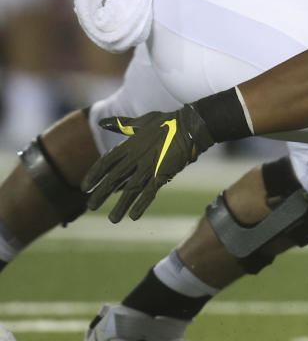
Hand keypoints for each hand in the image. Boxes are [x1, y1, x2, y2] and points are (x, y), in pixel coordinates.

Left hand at [82, 106, 215, 222]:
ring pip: (131, 189)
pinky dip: (142, 204)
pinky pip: (150, 192)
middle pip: (114, 178)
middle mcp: (136, 157)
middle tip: (91, 206)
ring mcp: (150, 166)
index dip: (94, 175)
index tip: (84, 187)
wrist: (190, 126)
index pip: (106, 162)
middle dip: (102, 193)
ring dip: (121, 205)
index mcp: (130, 144)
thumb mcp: (141, 121)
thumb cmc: (166, 122)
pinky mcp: (163, 173)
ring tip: (113, 219)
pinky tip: (134, 216)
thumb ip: (120, 124)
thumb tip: (101, 122)